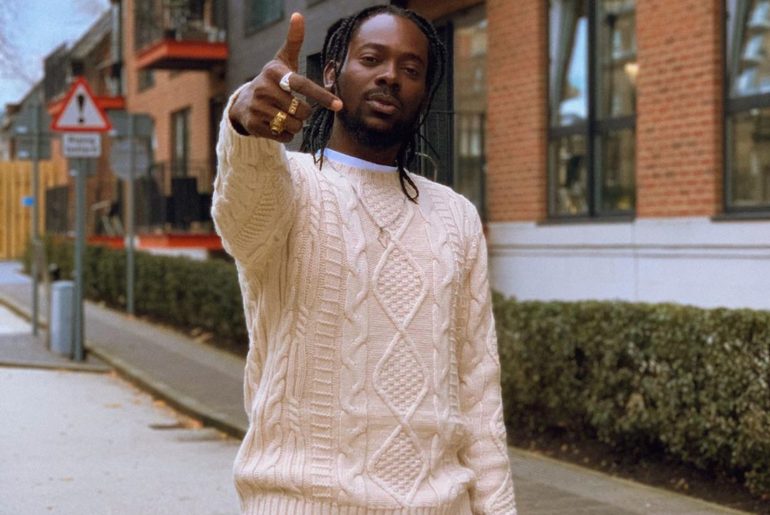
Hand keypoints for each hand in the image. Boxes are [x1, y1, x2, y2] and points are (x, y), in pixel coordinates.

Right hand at [229, 12, 342, 142]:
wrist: (244, 102)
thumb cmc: (272, 80)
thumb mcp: (282, 61)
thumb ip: (293, 40)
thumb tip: (298, 15)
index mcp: (274, 73)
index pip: (303, 85)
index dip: (322, 96)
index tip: (339, 105)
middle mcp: (263, 89)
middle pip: (302, 111)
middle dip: (304, 112)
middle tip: (293, 106)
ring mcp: (257, 108)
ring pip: (294, 126)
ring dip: (296, 125)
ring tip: (284, 115)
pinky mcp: (254, 126)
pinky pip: (284, 137)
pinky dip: (286, 134)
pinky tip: (277, 125)